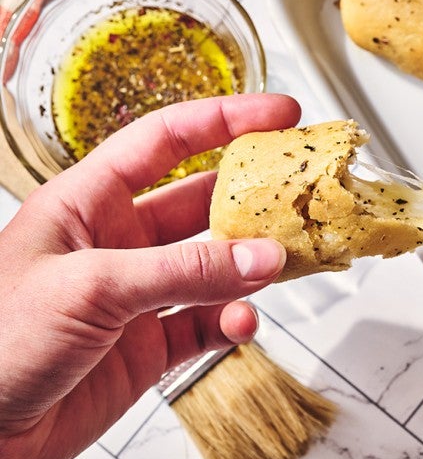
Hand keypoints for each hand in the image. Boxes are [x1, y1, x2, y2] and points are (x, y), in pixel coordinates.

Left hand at [0, 94, 300, 458]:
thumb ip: (183, 272)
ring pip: (215, 266)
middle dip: (252, 198)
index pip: (166, 141)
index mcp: (87, 203)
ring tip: (282, 265)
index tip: (279, 113)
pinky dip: (232, 322)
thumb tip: (261, 257)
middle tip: (299, 194)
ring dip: (250, 267)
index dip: (224, 120)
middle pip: (202, 202)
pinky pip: (208, 322)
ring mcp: (137, 294)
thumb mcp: (90, 288)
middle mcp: (117, 242)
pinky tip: (241, 323)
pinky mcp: (149, 344)